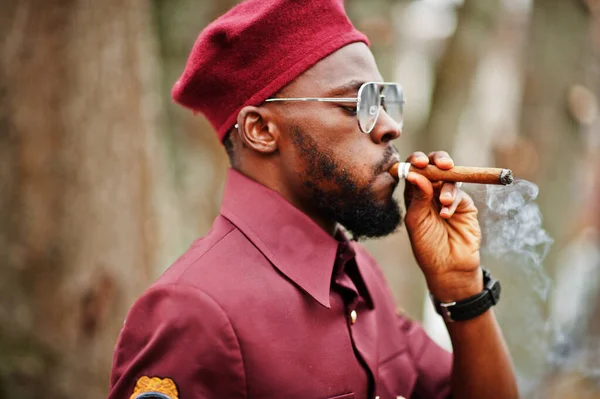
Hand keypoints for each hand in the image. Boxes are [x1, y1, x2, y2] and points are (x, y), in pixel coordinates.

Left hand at [403, 151, 482, 301]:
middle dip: (437, 160)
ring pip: (448, 177)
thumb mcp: (416, 221)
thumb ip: (417, 197)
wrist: (449, 266)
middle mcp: (430, 192)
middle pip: (433, 166)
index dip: (415, 162)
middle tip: (441, 164)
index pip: (413, 170)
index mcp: (413, 195)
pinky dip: (452, 200)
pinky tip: (447, 214)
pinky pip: (459, 193)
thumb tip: (415, 173)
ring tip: (443, 203)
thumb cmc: (427, 246)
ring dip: (446, 186)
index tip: (419, 162)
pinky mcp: (464, 204)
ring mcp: (448, 196)